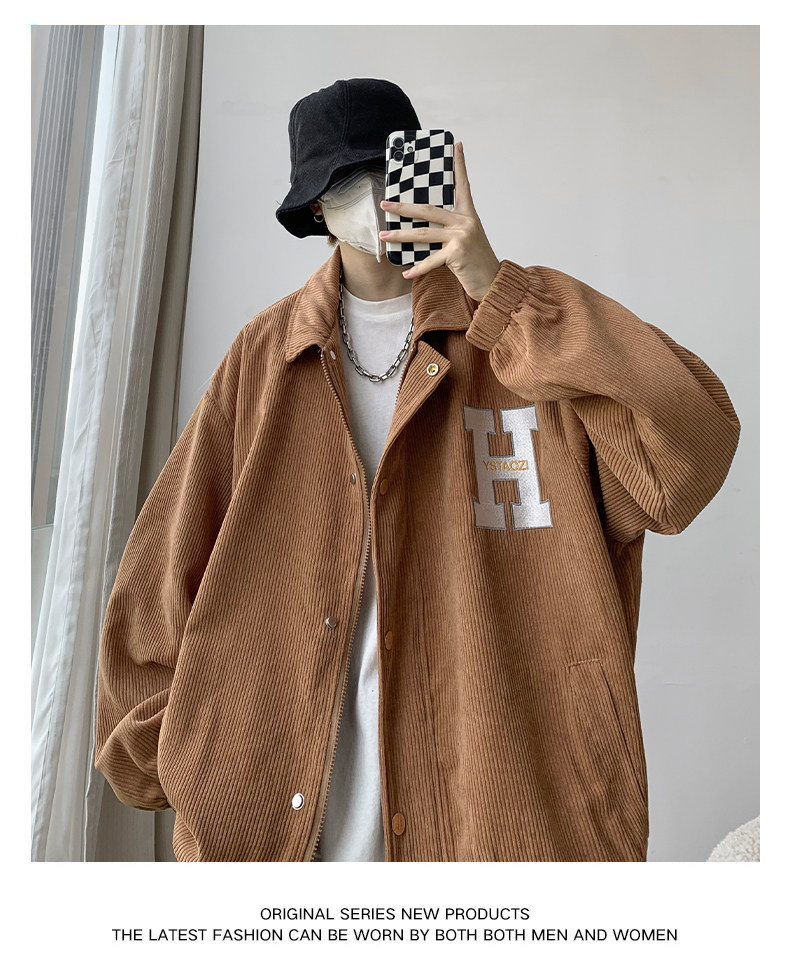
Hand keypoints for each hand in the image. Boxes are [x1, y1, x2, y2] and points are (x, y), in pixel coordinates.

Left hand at [378, 141, 500, 302]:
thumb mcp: (465, 240)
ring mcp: (461, 236)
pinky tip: (405, 273)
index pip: (462, 185)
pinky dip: (417, 269)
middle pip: (428, 210)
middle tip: (386, 205)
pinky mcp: (457, 253)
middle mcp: (465, 222)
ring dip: (401, 235)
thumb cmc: (476, 261)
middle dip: (403, 207)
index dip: (459, 164)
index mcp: (468, 215)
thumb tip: (421, 230)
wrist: (493, 281)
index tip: (456, 146)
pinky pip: (431, 260)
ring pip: (424, 233)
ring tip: (384, 236)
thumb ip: (449, 230)